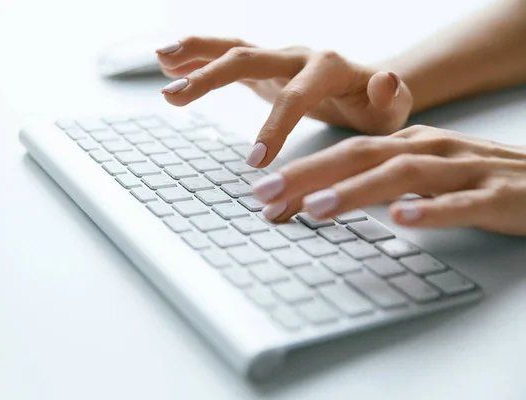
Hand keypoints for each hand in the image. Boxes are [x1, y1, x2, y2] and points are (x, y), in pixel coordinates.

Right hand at [156, 36, 412, 166]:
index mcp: (329, 67)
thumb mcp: (394, 109)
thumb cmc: (378, 107)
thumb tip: (385, 81)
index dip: (273, 127)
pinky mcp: (265, 69)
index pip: (295, 96)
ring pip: (233, 49)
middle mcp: (298, 55)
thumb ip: (391, 97)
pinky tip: (171, 65)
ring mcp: (278, 59)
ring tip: (162, 61)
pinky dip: (199, 58)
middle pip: (249, 58)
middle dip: (210, 77)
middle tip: (175, 99)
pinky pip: (229, 57)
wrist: (369, 90)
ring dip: (195, 54)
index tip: (255, 163)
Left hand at [251, 125, 525, 235]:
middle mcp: (429, 149)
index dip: (300, 171)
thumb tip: (319, 197)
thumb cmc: (474, 176)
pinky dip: (431, 211)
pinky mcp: (496, 196)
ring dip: (357, 191)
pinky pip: (461, 203)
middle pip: (360, 156)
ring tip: (317, 208)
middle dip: (309, 175)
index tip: (261, 195)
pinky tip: (403, 220)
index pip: (343, 154)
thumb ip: (375, 181)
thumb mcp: (421, 173)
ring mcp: (462, 170)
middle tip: (266, 196)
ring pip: (403, 175)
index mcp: (408, 144)